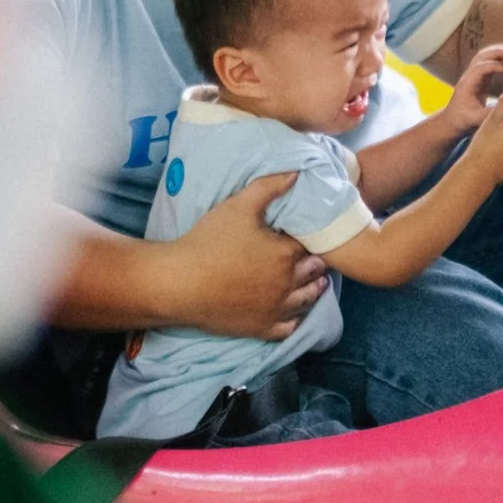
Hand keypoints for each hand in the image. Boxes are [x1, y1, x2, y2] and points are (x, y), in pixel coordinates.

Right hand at [159, 172, 327, 339]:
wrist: (180, 283)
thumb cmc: (209, 241)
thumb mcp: (238, 206)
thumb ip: (269, 188)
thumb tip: (297, 173)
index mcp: (285, 254)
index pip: (311, 245)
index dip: (314, 239)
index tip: (315, 235)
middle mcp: (286, 284)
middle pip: (313, 273)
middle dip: (319, 265)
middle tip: (322, 259)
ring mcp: (275, 309)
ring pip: (306, 300)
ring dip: (314, 290)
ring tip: (318, 284)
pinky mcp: (260, 328)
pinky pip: (288, 328)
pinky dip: (296, 320)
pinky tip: (296, 314)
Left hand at [441, 43, 502, 132]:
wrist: (452, 121)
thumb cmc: (462, 121)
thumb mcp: (476, 119)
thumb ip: (490, 111)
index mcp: (466, 84)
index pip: (480, 68)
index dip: (494, 65)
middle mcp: (468, 77)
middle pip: (481, 57)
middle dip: (497, 52)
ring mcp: (473, 76)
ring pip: (483, 57)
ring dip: (497, 52)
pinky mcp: (478, 79)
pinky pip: (487, 64)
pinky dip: (497, 59)